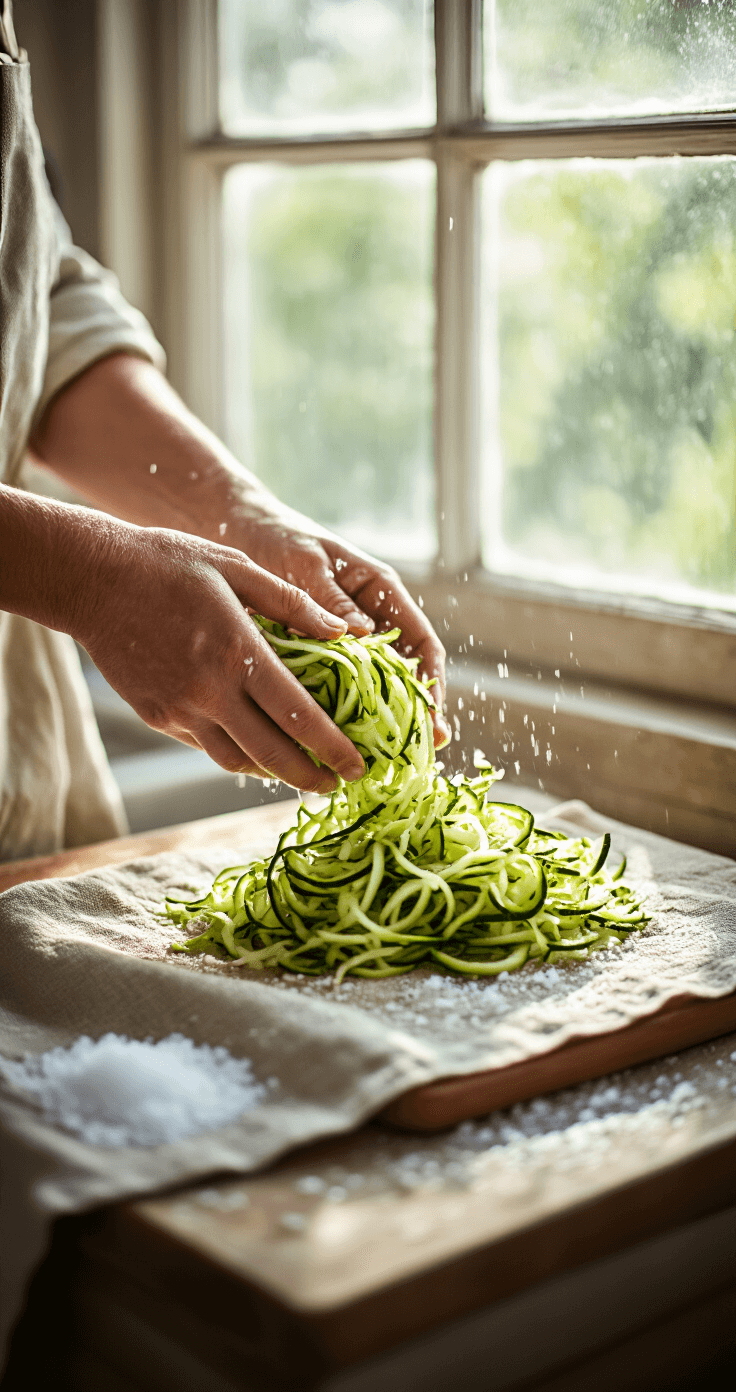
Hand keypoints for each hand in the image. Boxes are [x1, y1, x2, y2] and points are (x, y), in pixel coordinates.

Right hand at [77, 525, 365, 793]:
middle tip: (335, 785)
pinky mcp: (157, 715)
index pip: (300, 716)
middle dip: (310, 777)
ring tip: (296, 770)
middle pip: (272, 755)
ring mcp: (180, 708)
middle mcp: (211, 691)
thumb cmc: (170, 563)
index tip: (356, 766)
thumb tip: (343, 631)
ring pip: (235, 760)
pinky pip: (204, 744)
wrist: (92, 580)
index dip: (333, 748)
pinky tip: (250, 740)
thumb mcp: (238, 569)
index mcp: (239, 653)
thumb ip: (293, 605)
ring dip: (270, 771)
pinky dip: (233, 748)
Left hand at [234, 503, 449, 746]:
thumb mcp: (306, 563)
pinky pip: (328, 691)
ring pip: (367, 690)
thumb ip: (330, 598)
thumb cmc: (277, 537)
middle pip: (402, 676)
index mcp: (379, 594)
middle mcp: (367, 621)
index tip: (432, 717)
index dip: (431, 682)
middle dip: (412, 715)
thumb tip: (360, 634)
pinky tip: (328, 745)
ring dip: (373, 724)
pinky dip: (331, 716)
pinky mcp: (310, 656)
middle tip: (419, 753)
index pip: (421, 644)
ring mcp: (340, 643)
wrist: (236, 531)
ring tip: (378, 760)